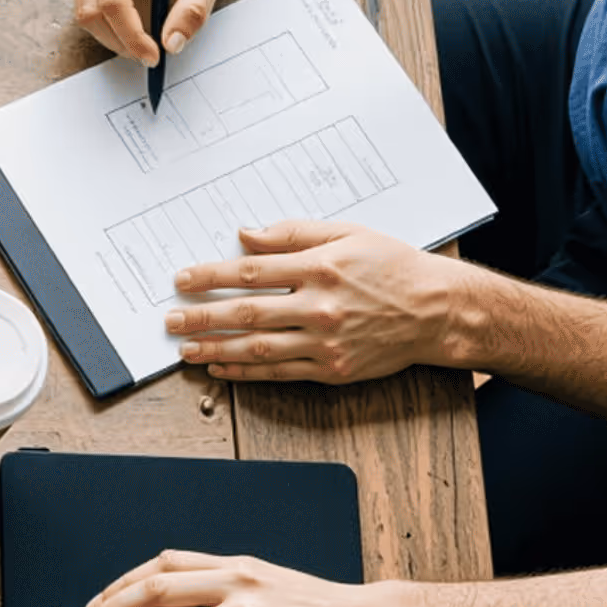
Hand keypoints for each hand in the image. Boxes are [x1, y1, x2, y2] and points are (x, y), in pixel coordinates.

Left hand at [165, 221, 469, 382]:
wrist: (437, 310)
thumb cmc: (393, 267)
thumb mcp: (349, 234)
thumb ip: (295, 234)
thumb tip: (247, 234)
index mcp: (321, 268)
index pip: (251, 272)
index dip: (210, 277)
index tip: (181, 280)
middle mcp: (319, 306)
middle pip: (246, 313)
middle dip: (201, 317)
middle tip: (169, 319)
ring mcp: (325, 341)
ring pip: (257, 348)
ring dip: (214, 348)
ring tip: (184, 348)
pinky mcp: (331, 368)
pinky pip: (278, 372)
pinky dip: (244, 371)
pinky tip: (219, 366)